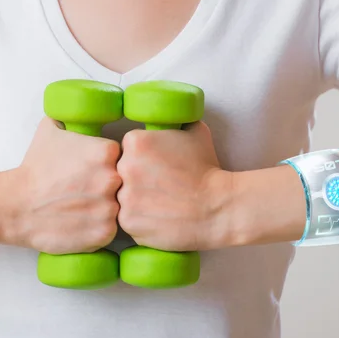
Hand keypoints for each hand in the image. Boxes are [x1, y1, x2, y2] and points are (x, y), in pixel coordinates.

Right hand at [0, 116, 121, 253]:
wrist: (17, 204)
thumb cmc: (34, 168)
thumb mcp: (50, 129)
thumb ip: (69, 118)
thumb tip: (74, 107)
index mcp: (107, 151)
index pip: (121, 155)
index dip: (108, 162)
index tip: (94, 168)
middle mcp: (113, 178)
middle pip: (124, 181)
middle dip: (109, 184)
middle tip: (88, 188)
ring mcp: (110, 207)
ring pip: (120, 206)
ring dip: (106, 207)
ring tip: (84, 206)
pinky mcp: (104, 232)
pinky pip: (112, 229)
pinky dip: (99, 227)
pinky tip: (83, 221)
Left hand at [116, 121, 233, 251]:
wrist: (218, 206)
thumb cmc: (207, 168)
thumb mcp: (195, 131)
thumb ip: (177, 122)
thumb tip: (174, 115)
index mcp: (135, 142)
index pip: (126, 149)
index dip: (141, 159)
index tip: (156, 167)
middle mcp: (124, 167)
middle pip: (120, 172)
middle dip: (135, 179)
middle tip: (158, 186)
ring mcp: (125, 196)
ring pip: (122, 198)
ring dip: (136, 201)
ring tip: (159, 203)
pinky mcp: (129, 222)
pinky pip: (127, 220)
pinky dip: (140, 220)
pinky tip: (159, 217)